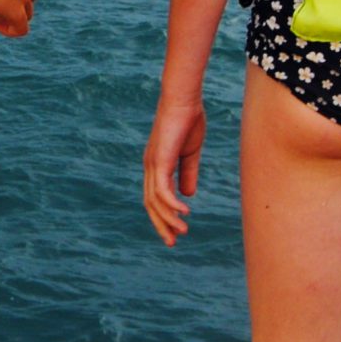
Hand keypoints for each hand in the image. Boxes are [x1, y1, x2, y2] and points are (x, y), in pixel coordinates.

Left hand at [143, 96, 205, 245]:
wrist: (184, 99)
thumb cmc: (188, 120)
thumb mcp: (190, 153)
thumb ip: (188, 173)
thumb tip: (187, 195)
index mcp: (157, 165)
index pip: (155, 198)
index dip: (164, 216)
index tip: (175, 232)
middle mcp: (150, 167)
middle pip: (151, 204)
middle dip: (161, 225)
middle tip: (172, 242)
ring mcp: (152, 164)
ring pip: (155, 201)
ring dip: (168, 218)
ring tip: (182, 231)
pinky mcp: (159, 160)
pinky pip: (163, 189)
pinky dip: (172, 204)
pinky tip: (185, 211)